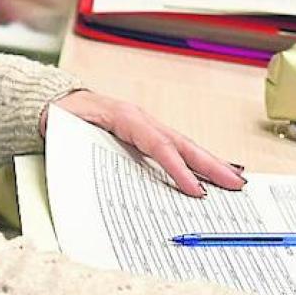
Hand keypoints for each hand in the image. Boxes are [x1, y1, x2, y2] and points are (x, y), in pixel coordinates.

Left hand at [44, 89, 244, 196]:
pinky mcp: (147, 136)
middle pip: (183, 144)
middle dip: (211, 165)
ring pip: (185, 146)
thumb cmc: (62, 119)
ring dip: (211, 163)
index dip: (179, 170)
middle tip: (236, 184)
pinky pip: (177, 149)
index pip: (159, 146)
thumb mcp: (66, 130)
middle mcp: (143, 121)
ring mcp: (147, 127)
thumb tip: (89, 176)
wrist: (58, 102)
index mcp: (126, 118)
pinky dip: (198, 161)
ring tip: (236, 179)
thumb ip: (79, 150)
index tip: (196, 191)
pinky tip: (215, 170)